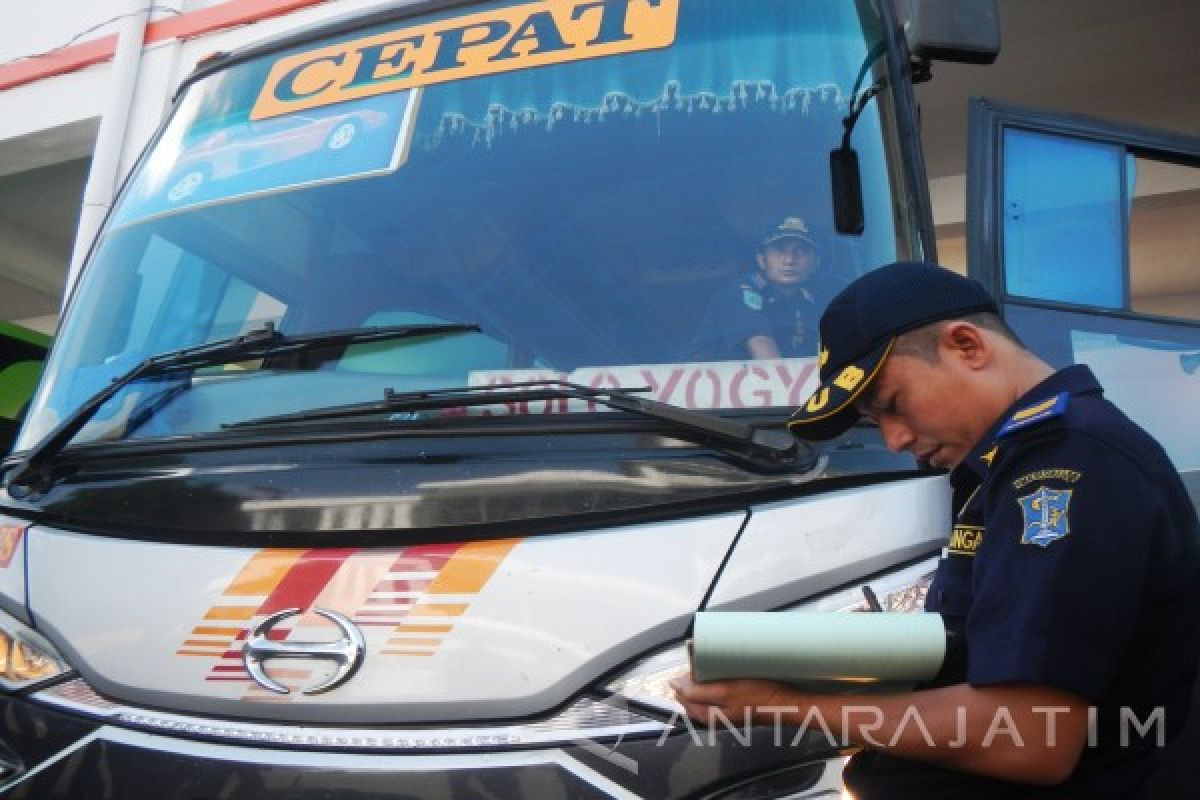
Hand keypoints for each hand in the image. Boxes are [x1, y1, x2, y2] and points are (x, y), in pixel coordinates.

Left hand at [670, 671, 798, 724]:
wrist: (785, 703)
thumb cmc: (758, 697)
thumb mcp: (726, 691)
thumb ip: (698, 691)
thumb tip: (674, 685)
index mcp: (706, 715)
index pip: (682, 693)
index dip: (686, 676)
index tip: (697, 662)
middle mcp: (712, 716)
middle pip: (691, 693)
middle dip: (695, 677)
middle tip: (708, 662)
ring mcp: (722, 711)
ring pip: (703, 692)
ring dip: (706, 678)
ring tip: (716, 666)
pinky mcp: (732, 705)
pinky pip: (716, 692)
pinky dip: (716, 681)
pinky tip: (724, 673)